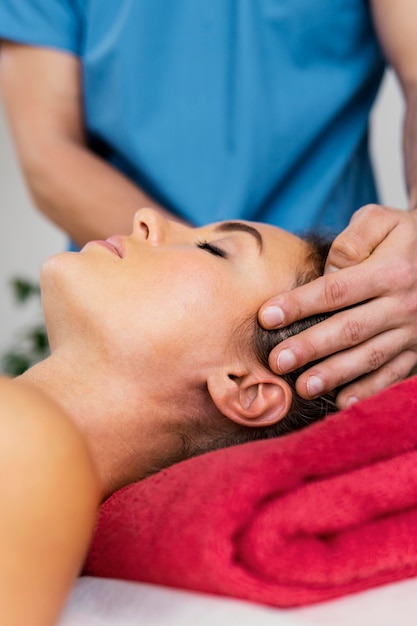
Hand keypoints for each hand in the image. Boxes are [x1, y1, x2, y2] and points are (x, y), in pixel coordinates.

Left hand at [259, 204, 416, 408]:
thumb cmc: (403, 236)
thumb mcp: (382, 220)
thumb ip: (353, 240)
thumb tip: (329, 270)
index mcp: (390, 270)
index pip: (336, 290)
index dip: (300, 305)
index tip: (266, 317)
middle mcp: (402, 304)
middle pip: (349, 329)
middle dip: (311, 347)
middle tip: (277, 362)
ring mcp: (412, 331)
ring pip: (370, 356)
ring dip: (335, 374)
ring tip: (303, 387)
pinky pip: (394, 374)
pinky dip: (370, 390)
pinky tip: (343, 402)